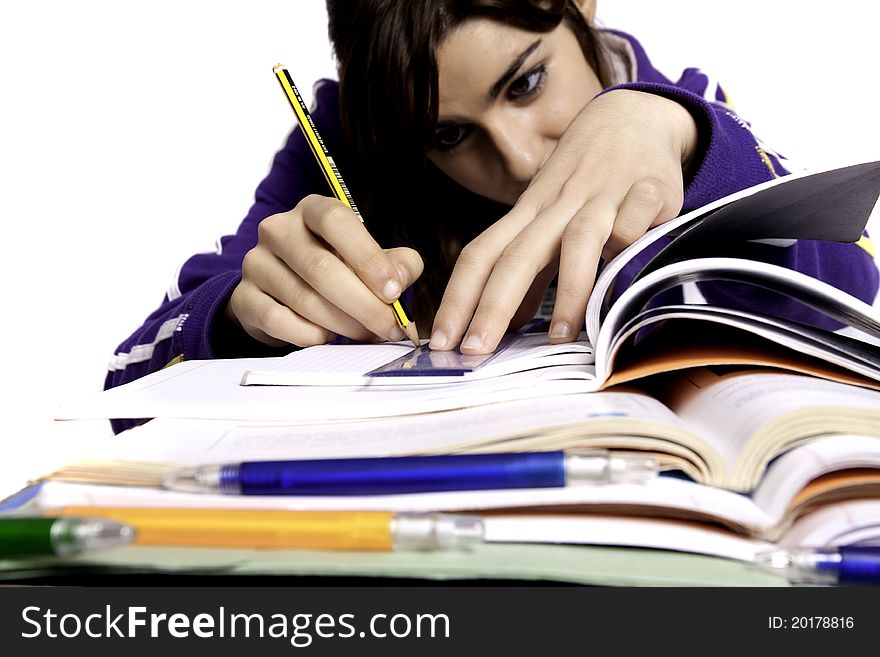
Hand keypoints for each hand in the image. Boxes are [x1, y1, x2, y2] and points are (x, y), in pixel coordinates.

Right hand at [227, 194, 422, 346]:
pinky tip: (326, 336)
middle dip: (364, 305)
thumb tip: (399, 282)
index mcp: (313, 210)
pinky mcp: (244, 297)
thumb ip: (396, 265)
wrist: (282, 295)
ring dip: (344, 324)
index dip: (367, 257)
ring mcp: (256, 262)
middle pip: (322, 268)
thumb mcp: (370, 261)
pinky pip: (280, 322)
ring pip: (305, 300)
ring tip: (366, 334)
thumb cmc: (336, 271)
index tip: (393, 292)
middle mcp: (279, 229)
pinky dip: (311, 335)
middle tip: (389, 328)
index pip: (336, 220)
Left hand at [429, 89, 697, 353]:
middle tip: (474, 351)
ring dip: (568, 291)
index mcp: (527, 215)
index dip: (458, 298)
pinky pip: (635, 218)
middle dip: (490, 307)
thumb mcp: (549, 221)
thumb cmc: (583, 180)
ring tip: (558, 338)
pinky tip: (630, 274)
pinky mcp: (648, 189)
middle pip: (515, 256)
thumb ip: (534, 273)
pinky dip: (631, 241)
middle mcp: (556, 206)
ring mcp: (601, 196)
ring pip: (576, 243)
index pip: (480, 255)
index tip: (444, 342)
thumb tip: (514, 322)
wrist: (632, 116)